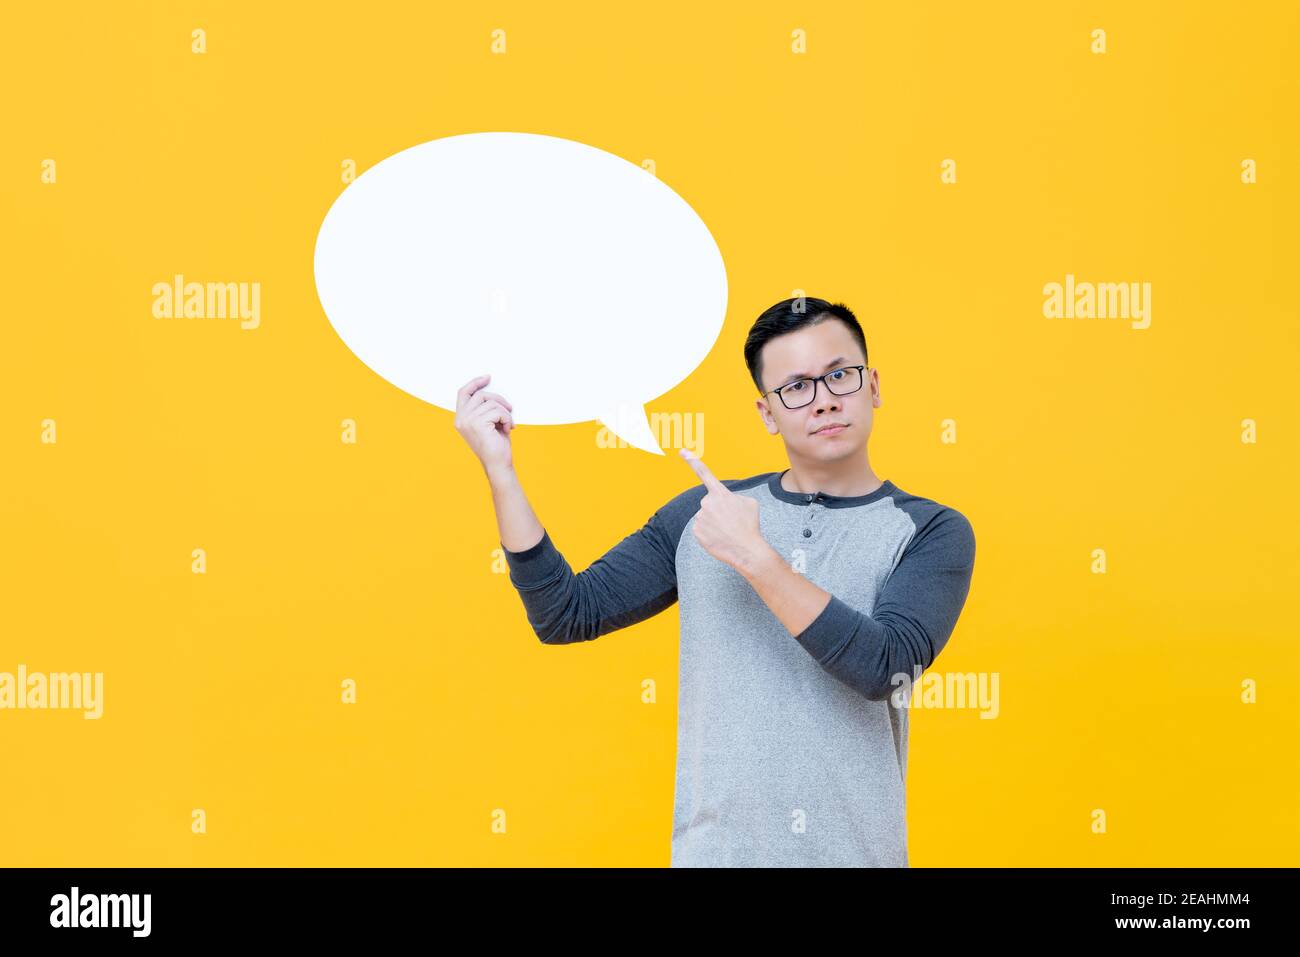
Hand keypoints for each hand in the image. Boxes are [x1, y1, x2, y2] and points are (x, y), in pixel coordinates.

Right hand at [454, 374, 514, 475]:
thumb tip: (492, 393)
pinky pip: (498, 411)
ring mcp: (468, 421)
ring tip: (508, 424)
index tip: (488, 377)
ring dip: (505, 412)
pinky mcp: (478, 424)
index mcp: (460, 418)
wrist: (498, 464)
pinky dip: (507, 419)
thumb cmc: (495, 445)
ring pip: (491, 403)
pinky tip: (508, 429)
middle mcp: (461, 419)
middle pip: (480, 395)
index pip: (463, 393)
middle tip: (510, 408)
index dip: (475, 383)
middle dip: (498, 399)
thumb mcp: (487, 423)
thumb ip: (484, 409)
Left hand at [679, 449, 768, 573]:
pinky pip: (702, 529)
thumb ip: (733, 497)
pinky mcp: (696, 532)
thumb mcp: (749, 503)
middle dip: (718, 511)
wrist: (746, 549)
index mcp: (719, 493)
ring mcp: (700, 517)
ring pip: (706, 517)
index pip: (704, 473)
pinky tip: (720, 538)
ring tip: (728, 531)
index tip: (682, 451)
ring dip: (715, 523)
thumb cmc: (750, 525)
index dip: (692, 461)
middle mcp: (706, 503)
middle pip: (710, 504)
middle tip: (732, 522)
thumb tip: (724, 503)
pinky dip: (710, 534)